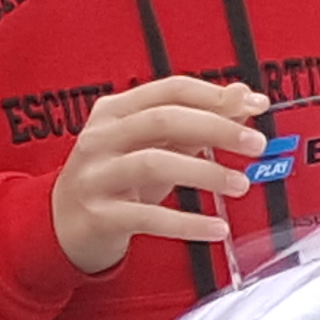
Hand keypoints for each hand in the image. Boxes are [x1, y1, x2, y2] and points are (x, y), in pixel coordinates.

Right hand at [50, 75, 267, 273]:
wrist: (64, 224)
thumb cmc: (117, 178)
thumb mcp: (154, 145)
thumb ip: (197, 121)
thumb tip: (244, 97)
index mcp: (115, 111)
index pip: (171, 90)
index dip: (216, 95)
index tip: (256, 104)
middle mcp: (101, 138)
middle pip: (164, 120)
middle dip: (217, 128)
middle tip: (256, 144)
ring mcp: (97, 176)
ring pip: (155, 163)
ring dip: (206, 172)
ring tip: (241, 184)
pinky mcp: (100, 215)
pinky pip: (149, 217)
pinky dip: (188, 223)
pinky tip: (217, 228)